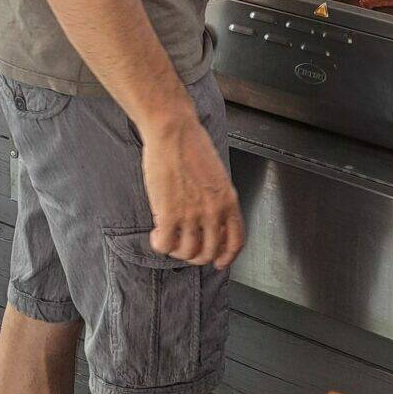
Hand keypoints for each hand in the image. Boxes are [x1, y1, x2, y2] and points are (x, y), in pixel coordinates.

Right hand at [142, 110, 244, 269]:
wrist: (173, 132)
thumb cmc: (192, 146)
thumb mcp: (217, 175)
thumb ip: (218, 200)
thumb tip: (212, 221)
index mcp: (228, 200)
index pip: (235, 241)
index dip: (227, 256)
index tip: (219, 261)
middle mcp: (213, 212)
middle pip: (209, 251)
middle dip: (197, 255)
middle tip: (186, 248)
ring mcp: (191, 215)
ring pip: (187, 252)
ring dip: (176, 250)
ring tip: (169, 238)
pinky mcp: (169, 214)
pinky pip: (165, 244)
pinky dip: (159, 244)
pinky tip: (156, 234)